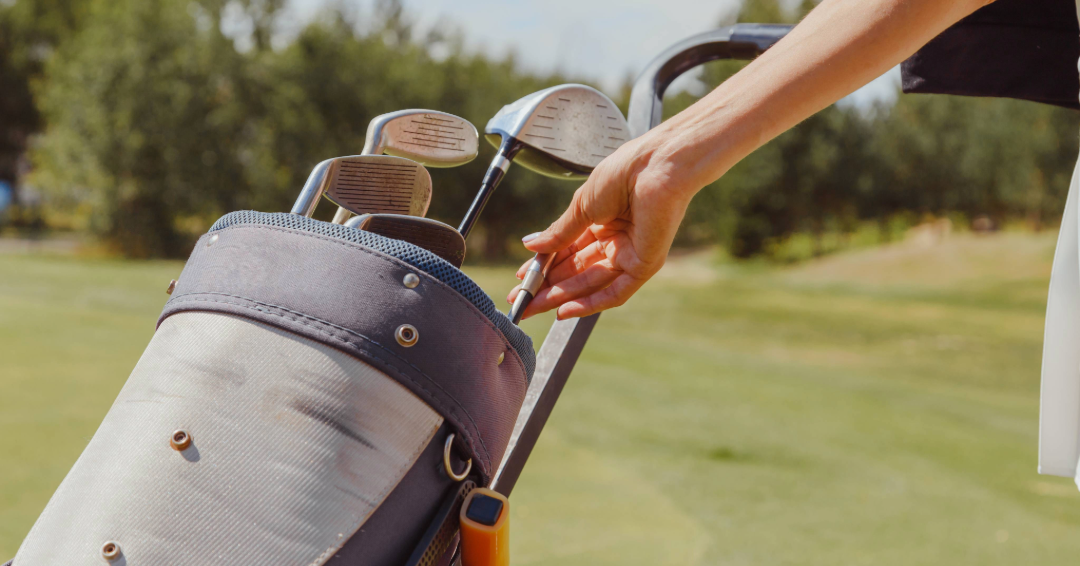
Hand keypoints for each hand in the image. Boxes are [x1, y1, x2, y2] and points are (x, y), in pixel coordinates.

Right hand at [506, 131, 695, 319]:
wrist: (656, 166)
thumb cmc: (624, 173)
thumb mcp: (581, 205)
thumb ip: (558, 232)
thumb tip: (531, 246)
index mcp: (601, 221)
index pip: (567, 251)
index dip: (543, 266)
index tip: (521, 278)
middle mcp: (615, 240)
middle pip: (576, 271)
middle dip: (547, 287)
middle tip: (520, 300)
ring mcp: (629, 255)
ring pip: (590, 284)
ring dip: (561, 297)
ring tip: (532, 306)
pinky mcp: (643, 266)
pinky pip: (615, 293)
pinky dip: (589, 304)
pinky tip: (565, 311)